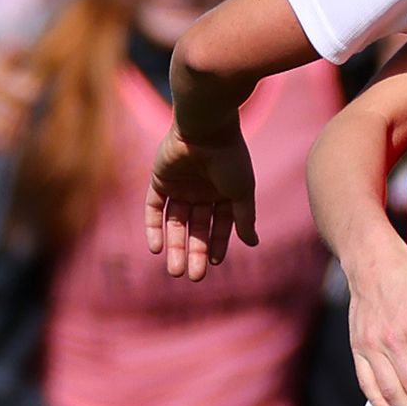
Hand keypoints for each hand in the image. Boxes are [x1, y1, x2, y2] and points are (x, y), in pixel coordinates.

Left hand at [146, 124, 256, 279]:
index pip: (219, 225)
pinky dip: (154, 228)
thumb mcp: (242, 192)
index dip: (216, 244)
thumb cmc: (230, 159)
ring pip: (176, 223)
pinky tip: (156, 249)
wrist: (206, 129)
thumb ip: (245, 218)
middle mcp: (201, 191)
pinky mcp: (160, 181)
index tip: (213, 264)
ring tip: (175, 272)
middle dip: (194, 252)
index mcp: (223, 192)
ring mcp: (179, 186)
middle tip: (192, 277)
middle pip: (196, 228)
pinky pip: (154, 209)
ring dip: (175, 246)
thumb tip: (252, 244)